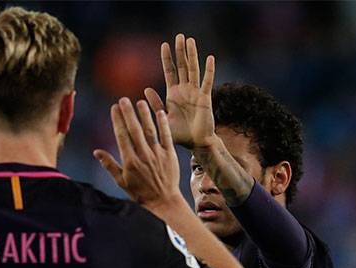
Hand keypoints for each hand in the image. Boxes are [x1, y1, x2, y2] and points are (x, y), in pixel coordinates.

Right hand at [93, 97, 183, 210]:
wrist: (163, 201)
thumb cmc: (140, 193)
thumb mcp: (121, 182)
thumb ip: (109, 165)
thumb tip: (96, 152)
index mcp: (130, 161)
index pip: (122, 136)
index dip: (117, 120)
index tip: (114, 108)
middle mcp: (143, 155)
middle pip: (134, 130)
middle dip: (128, 113)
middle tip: (124, 99)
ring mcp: (158, 154)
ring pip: (150, 130)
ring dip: (145, 115)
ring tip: (140, 102)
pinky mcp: (170, 154)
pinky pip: (166, 136)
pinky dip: (163, 124)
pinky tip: (160, 112)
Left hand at [144, 34, 216, 149]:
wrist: (196, 143)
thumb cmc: (179, 135)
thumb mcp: (163, 118)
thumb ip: (156, 104)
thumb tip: (145, 89)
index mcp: (173, 94)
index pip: (170, 72)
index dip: (167, 59)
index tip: (164, 45)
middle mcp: (185, 90)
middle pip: (182, 66)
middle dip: (180, 51)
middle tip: (179, 36)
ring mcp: (196, 92)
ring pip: (193, 70)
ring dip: (192, 55)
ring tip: (190, 40)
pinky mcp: (205, 98)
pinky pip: (207, 82)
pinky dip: (209, 70)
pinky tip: (210, 58)